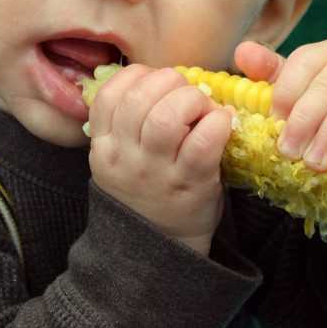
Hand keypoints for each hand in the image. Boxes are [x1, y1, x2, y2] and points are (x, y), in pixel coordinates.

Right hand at [87, 64, 234, 255]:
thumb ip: (131, 121)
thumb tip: (166, 79)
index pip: (109, 94)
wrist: (161, 250)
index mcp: (104, 145)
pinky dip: (218, 122)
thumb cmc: (148, 191)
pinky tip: (222, 123)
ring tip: (203, 108)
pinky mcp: (190, 183)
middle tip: (187, 94)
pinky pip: (204, 141)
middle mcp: (124, 156)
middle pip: (139, 98)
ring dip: (192, 99)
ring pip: (167, 116)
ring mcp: (156, 171)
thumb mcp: (122, 157)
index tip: (156, 82)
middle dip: (169, 82)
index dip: (137, 76)